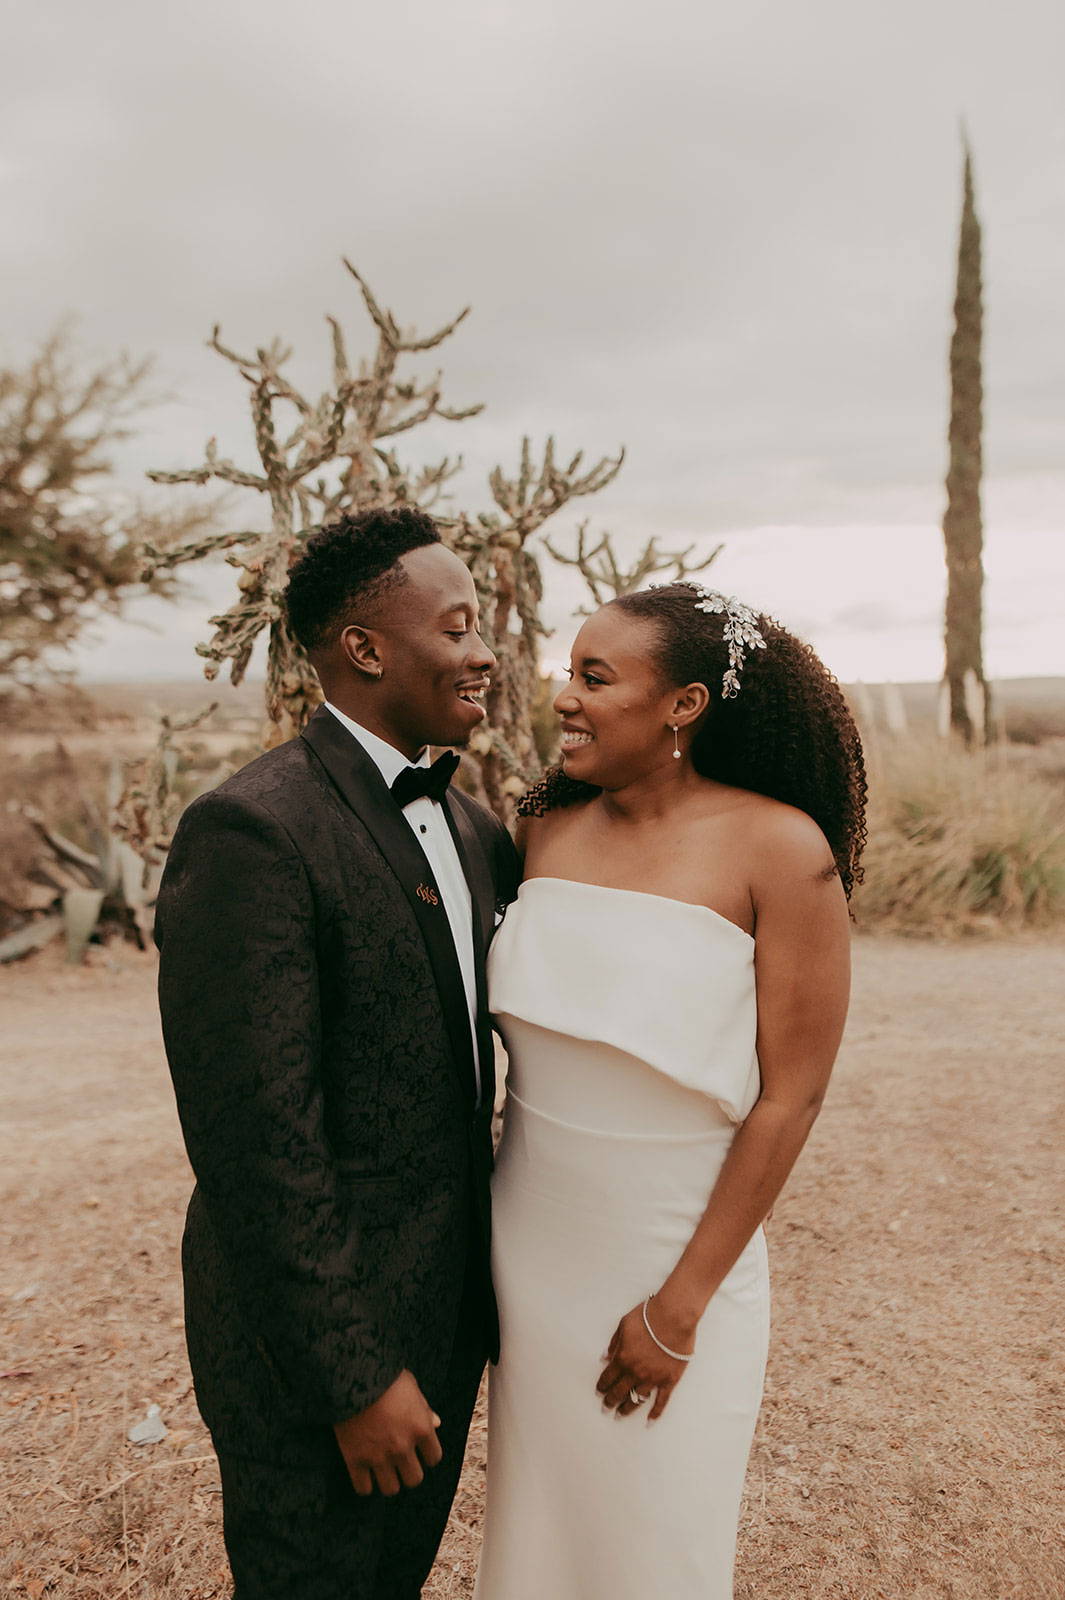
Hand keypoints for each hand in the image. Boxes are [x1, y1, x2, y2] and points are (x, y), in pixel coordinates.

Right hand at [333, 1370, 442, 1495]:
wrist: (351, 1374)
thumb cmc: (385, 1377)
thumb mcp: (411, 1387)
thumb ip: (425, 1409)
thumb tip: (437, 1423)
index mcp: (421, 1428)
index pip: (434, 1458)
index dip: (427, 1455)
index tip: (420, 1451)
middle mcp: (402, 1446)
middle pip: (414, 1479)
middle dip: (409, 1472)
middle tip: (401, 1463)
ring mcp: (378, 1456)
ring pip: (391, 1489)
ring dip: (388, 1481)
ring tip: (383, 1471)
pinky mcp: (355, 1460)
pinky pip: (364, 1489)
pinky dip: (365, 1485)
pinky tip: (364, 1474)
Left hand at [596, 1298, 694, 1422]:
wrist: (673, 1317)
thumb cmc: (648, 1316)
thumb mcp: (624, 1325)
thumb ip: (614, 1343)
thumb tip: (604, 1357)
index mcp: (622, 1358)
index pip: (608, 1377)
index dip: (602, 1386)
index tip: (600, 1392)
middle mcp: (635, 1372)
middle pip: (620, 1391)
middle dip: (611, 1401)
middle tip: (606, 1408)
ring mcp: (653, 1378)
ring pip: (637, 1399)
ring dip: (627, 1408)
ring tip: (620, 1415)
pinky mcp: (669, 1380)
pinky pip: (661, 1401)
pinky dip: (655, 1413)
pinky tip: (650, 1421)